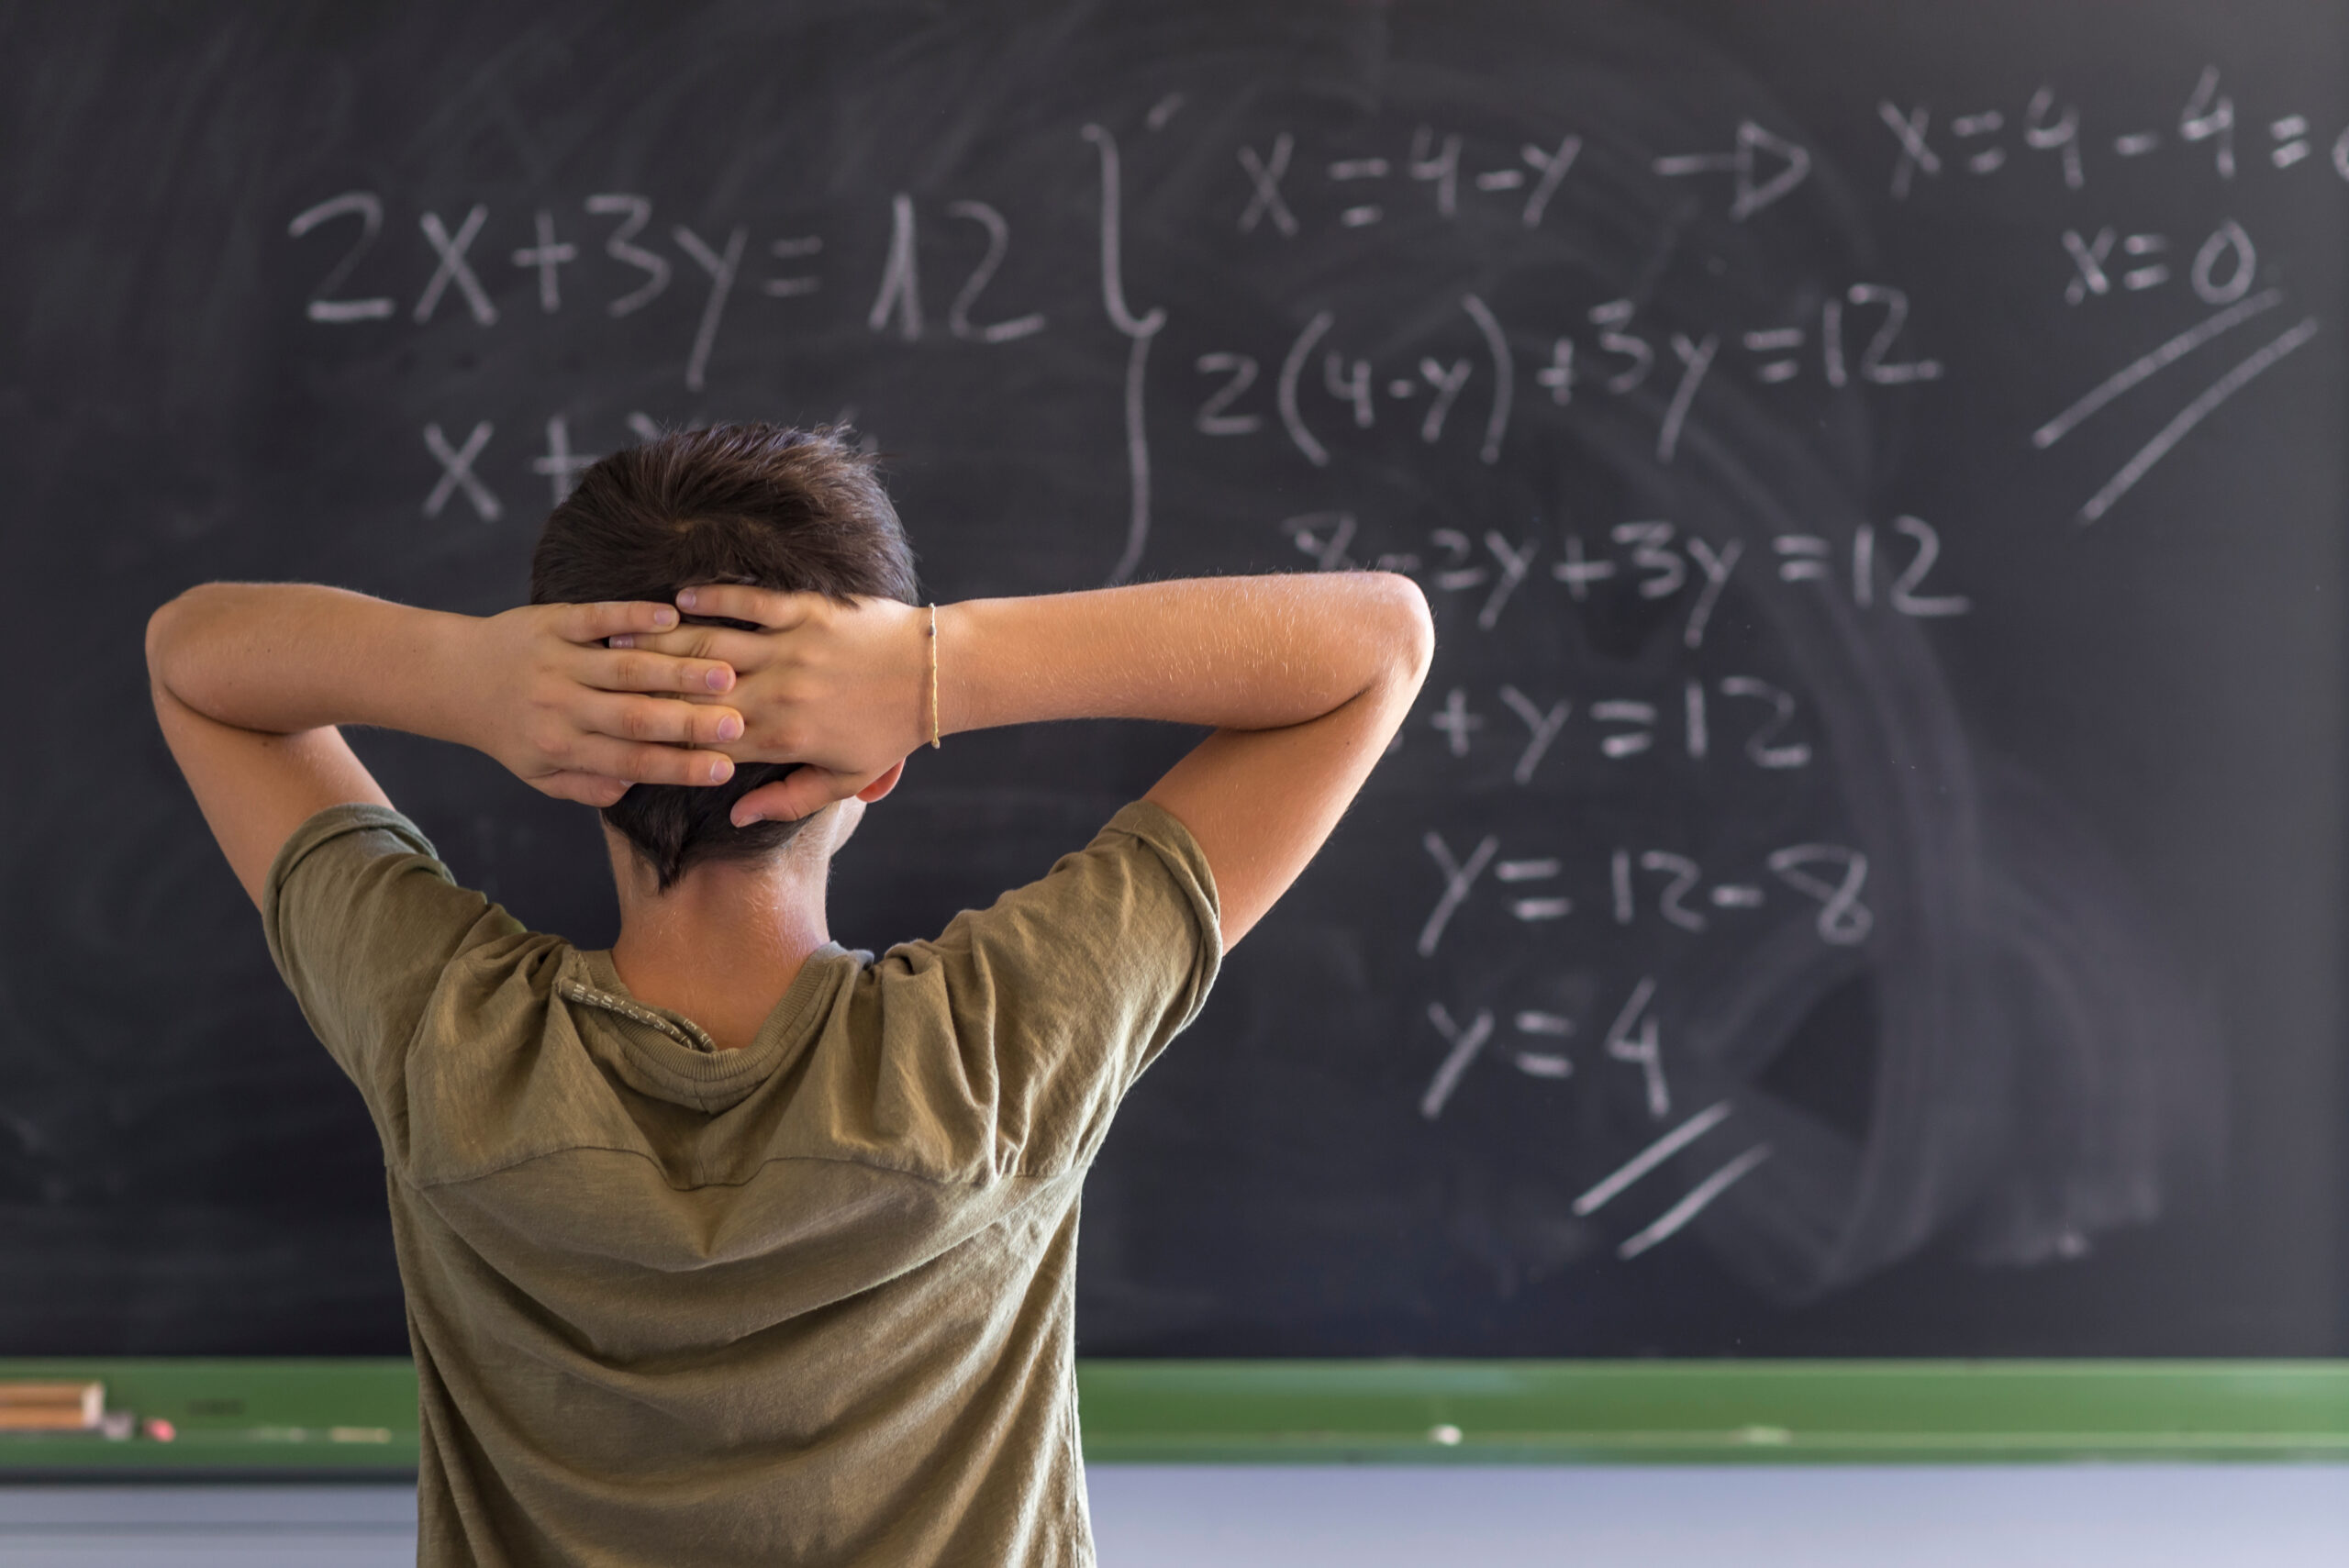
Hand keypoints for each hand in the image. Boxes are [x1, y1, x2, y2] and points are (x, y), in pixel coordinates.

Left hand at [464, 601, 746, 806]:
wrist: (453, 677)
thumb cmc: (509, 730)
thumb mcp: (539, 774)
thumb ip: (586, 787)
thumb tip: (632, 789)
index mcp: (562, 748)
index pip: (630, 762)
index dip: (679, 767)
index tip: (724, 769)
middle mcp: (560, 707)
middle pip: (634, 716)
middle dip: (689, 721)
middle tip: (738, 723)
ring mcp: (558, 661)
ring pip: (625, 668)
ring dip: (677, 670)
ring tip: (725, 673)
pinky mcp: (552, 622)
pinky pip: (597, 618)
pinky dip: (633, 617)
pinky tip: (671, 616)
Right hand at [612, 584, 927, 823]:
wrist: (935, 677)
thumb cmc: (888, 734)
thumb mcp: (844, 780)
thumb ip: (788, 800)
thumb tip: (735, 815)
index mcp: (784, 738)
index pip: (705, 739)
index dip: (660, 735)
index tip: (620, 730)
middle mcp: (780, 692)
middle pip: (695, 689)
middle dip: (644, 684)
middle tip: (598, 677)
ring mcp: (792, 648)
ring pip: (713, 643)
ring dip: (664, 640)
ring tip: (622, 636)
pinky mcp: (808, 611)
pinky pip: (750, 601)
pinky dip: (713, 597)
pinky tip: (679, 598)